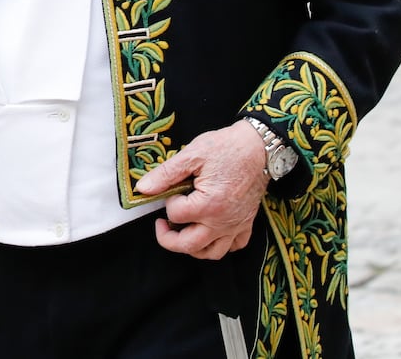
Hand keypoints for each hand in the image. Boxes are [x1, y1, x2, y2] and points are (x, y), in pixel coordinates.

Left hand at [135, 120, 268, 259]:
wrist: (258, 147)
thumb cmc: (226, 148)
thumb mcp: (191, 155)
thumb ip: (165, 174)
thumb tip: (142, 188)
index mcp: (208, 205)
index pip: (176, 215)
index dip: (168, 202)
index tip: (171, 190)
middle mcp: (223, 222)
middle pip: (189, 245)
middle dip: (168, 239)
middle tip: (160, 224)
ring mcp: (236, 225)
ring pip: (212, 253)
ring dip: (193, 248)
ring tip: (182, 231)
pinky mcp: (247, 223)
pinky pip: (234, 246)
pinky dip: (220, 245)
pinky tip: (209, 232)